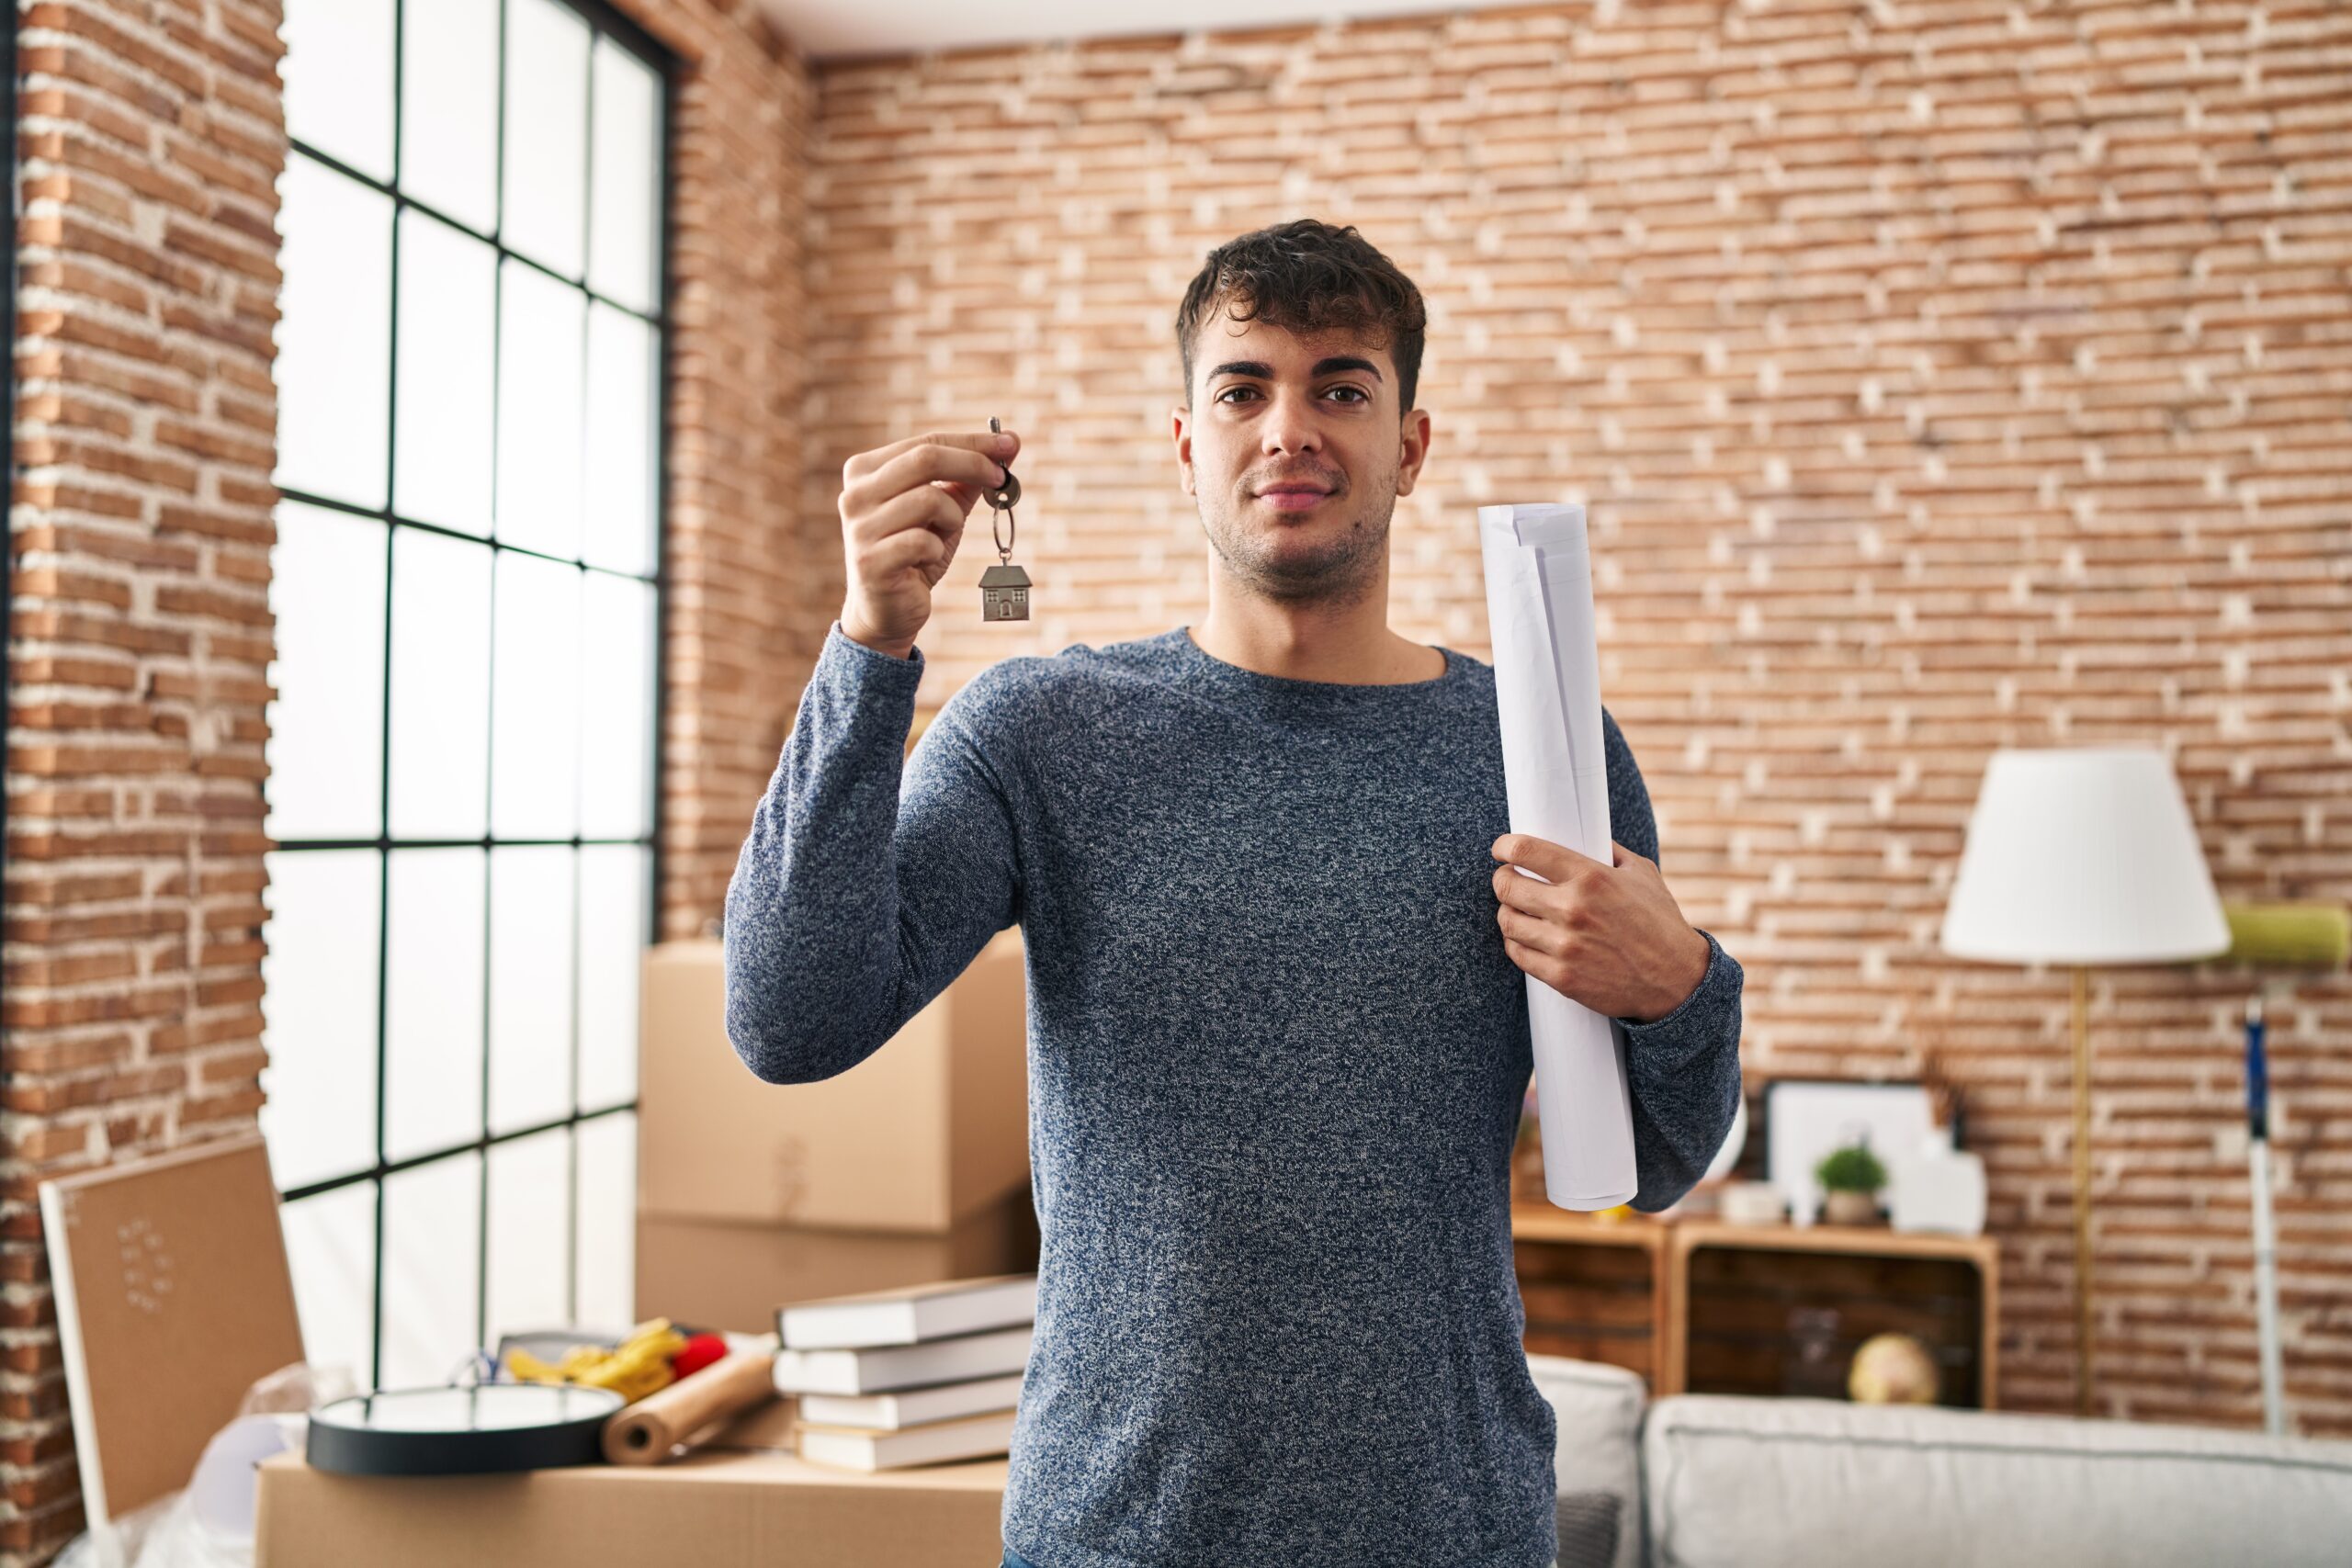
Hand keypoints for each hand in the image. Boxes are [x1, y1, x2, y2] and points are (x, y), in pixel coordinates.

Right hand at [837, 426, 1021, 657]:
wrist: (885, 610)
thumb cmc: (915, 553)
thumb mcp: (942, 510)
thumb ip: (966, 479)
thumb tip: (1008, 446)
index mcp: (866, 471)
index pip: (927, 443)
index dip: (973, 443)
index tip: (1011, 445)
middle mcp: (855, 494)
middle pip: (926, 459)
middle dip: (974, 464)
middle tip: (1002, 479)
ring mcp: (859, 528)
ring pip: (929, 499)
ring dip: (952, 518)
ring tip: (942, 536)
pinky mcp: (870, 561)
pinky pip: (923, 541)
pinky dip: (936, 550)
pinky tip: (924, 562)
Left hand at [1491, 834, 1710, 1024]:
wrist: (1676, 980)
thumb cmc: (1659, 922)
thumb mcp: (1641, 874)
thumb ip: (1608, 851)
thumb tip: (1582, 834)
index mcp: (1591, 878)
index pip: (1527, 851)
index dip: (1505, 847)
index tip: (1502, 849)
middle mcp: (1573, 909)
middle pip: (1507, 887)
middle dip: (1502, 879)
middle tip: (1507, 879)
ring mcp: (1565, 946)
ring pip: (1508, 921)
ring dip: (1507, 912)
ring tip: (1517, 909)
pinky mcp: (1561, 977)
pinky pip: (1518, 954)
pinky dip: (1516, 942)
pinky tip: (1525, 936)